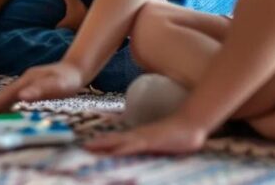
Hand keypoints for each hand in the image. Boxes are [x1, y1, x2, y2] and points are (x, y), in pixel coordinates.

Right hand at [0, 61, 86, 111]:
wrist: (77, 68)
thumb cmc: (68, 79)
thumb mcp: (57, 86)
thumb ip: (39, 91)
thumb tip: (21, 96)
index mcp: (28, 80)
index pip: (9, 93)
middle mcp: (25, 79)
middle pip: (7, 92)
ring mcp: (29, 80)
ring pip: (11, 92)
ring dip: (1, 102)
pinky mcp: (33, 83)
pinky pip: (18, 92)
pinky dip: (10, 100)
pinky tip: (10, 106)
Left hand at [86, 114, 207, 154]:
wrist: (192, 123)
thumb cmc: (179, 134)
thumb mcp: (162, 141)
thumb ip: (152, 143)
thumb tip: (146, 147)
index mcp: (139, 136)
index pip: (117, 140)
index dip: (103, 142)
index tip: (88, 146)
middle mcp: (138, 136)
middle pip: (113, 140)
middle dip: (98, 144)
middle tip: (82, 147)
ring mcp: (144, 138)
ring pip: (119, 142)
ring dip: (104, 145)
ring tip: (88, 147)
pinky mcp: (151, 141)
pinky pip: (133, 146)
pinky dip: (122, 148)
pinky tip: (113, 152)